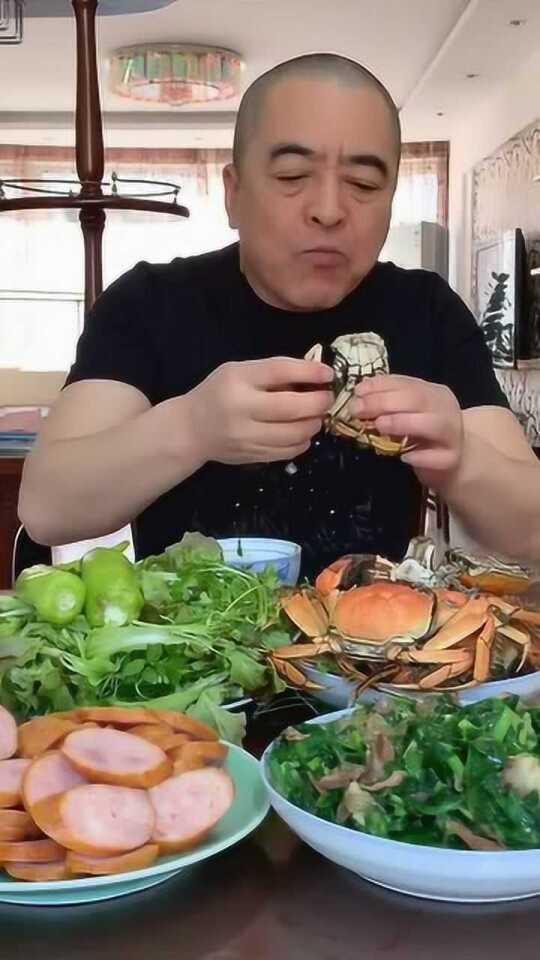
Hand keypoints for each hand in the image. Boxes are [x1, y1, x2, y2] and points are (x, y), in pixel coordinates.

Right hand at [184, 357, 333, 464]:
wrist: (191, 430)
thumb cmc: (219, 393)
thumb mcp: (238, 372)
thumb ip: (271, 372)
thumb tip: (314, 375)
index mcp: (237, 380)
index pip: (279, 371)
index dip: (308, 372)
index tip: (328, 373)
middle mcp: (241, 409)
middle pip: (291, 407)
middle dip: (318, 402)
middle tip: (327, 398)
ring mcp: (246, 437)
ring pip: (294, 434)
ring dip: (314, 424)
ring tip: (315, 416)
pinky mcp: (253, 456)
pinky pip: (289, 451)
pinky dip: (303, 441)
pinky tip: (302, 432)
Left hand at [351, 374, 463, 485]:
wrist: (455, 461)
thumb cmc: (424, 435)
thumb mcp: (408, 413)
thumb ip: (389, 402)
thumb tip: (361, 393)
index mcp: (434, 394)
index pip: (407, 383)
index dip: (380, 386)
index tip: (357, 392)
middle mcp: (445, 410)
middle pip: (417, 399)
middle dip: (383, 402)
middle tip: (358, 410)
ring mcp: (451, 435)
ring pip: (432, 424)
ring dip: (402, 423)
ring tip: (379, 426)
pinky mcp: (451, 459)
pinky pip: (436, 458)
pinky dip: (419, 457)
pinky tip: (403, 458)